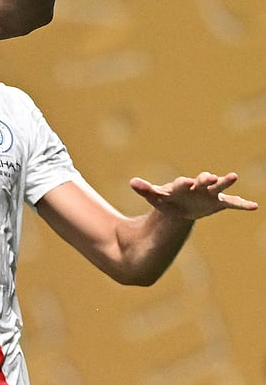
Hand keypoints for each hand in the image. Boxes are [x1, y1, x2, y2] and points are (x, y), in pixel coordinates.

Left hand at [130, 172, 257, 220]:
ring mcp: (210, 194)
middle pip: (203, 181)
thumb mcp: (155, 197)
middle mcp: (198, 187)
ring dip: (225, 183)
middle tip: (209, 177)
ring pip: (219, 187)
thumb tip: (132, 182)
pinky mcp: (219, 202)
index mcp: (181, 185)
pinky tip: (254, 206)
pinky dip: (242, 204)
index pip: (182, 183)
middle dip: (205, 179)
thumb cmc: (166, 200)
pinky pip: (232, 203)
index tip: (186, 182)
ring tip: (234, 176)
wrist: (178, 208)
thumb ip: (145, 190)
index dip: (184, 184)